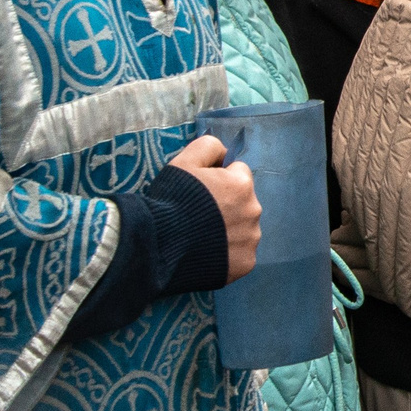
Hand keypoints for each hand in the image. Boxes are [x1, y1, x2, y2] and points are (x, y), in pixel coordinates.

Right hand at [171, 135, 260, 281]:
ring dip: (227, 230)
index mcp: (242, 185)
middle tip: (197, 216)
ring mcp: (251, 240)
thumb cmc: (170, 201)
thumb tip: (225, 153)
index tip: (200, 191)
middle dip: (225, 206)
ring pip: (243, 229)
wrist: (157, 246)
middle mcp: (254, 211)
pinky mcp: (245, 264)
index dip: (218, 180)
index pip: (237, 174)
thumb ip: (209, 147)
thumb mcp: (184, 162)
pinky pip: (239, 254)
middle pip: (242, 203)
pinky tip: (205, 252)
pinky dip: (226, 254)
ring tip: (198, 236)